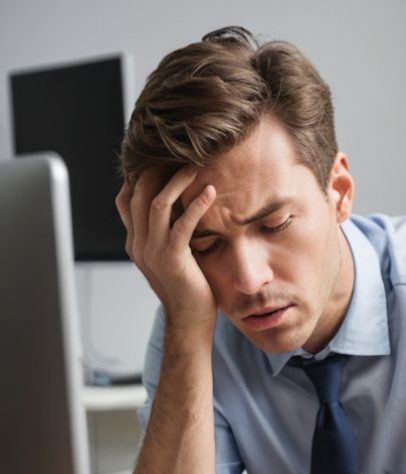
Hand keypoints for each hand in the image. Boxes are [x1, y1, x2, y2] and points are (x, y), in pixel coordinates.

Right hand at [115, 167, 216, 327]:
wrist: (190, 320)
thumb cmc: (188, 287)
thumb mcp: (171, 255)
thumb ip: (167, 233)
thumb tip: (176, 208)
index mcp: (136, 242)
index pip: (126, 199)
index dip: (140, 175)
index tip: (160, 158)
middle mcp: (139, 244)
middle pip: (138, 193)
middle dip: (157, 169)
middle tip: (179, 153)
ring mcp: (153, 251)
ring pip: (157, 203)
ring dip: (177, 180)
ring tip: (195, 165)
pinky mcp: (173, 258)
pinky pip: (182, 224)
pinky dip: (196, 204)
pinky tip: (210, 191)